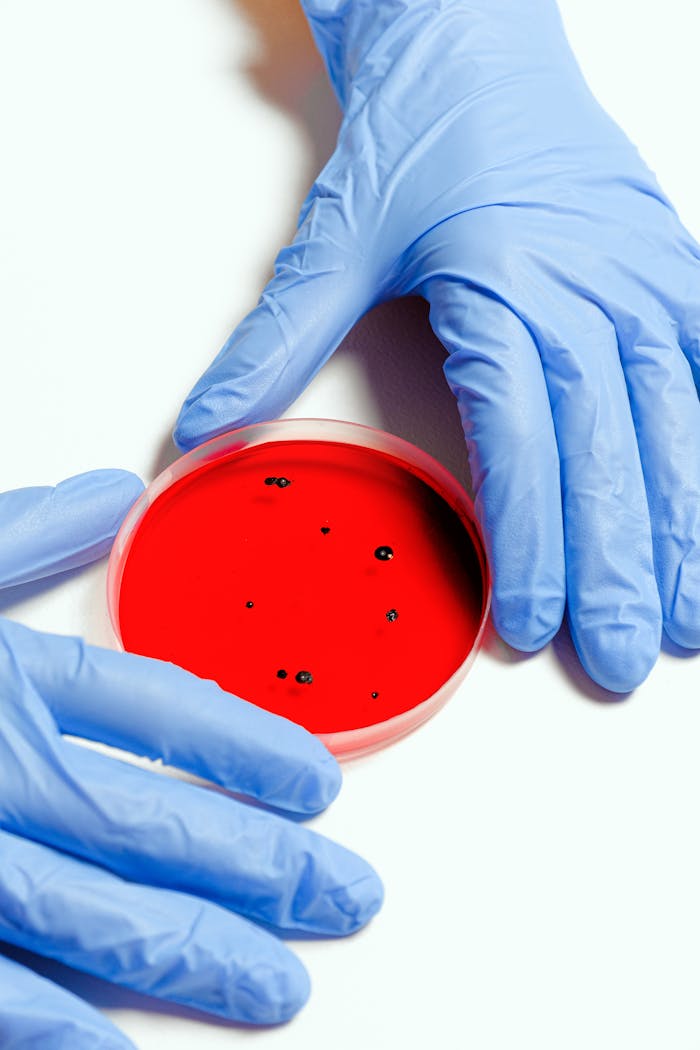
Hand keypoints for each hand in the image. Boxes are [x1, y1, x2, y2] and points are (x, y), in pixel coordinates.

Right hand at [0, 470, 381, 1046]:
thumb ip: (21, 534)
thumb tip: (112, 491)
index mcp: (7, 678)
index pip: (165, 712)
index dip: (252, 750)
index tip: (322, 785)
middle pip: (160, 828)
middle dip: (266, 870)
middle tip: (349, 900)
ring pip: (103, 919)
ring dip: (202, 960)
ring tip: (285, 990)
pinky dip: (67, 1034)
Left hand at [174, 0, 699, 691]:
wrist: (480, 43)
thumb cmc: (419, 138)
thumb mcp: (336, 239)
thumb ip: (277, 341)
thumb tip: (204, 428)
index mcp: (506, 289)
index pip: (523, 443)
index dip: (531, 542)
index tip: (529, 627)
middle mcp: (591, 292)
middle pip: (610, 452)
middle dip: (616, 567)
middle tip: (618, 659)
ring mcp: (647, 283)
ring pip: (678, 426)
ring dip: (684, 530)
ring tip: (685, 621)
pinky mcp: (675, 272)